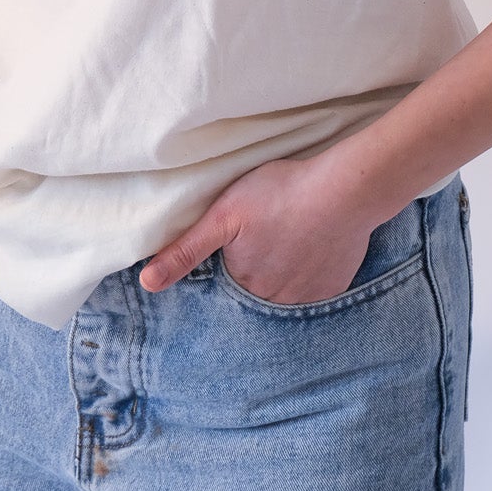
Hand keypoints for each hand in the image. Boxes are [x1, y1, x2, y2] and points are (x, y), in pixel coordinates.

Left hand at [139, 154, 375, 303]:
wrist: (343, 190)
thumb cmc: (280, 193)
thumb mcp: (223, 214)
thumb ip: (185, 250)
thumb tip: (147, 284)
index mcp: (242, 282)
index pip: (227, 279)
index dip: (233, 255)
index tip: (245, 237)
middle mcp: (273, 300)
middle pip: (256, 287)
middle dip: (258, 266)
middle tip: (270, 233)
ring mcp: (307, 298)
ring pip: (285, 290)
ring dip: (283, 271)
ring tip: (290, 236)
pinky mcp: (334, 290)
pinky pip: (315, 289)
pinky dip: (311, 272)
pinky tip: (313, 245)